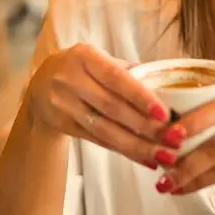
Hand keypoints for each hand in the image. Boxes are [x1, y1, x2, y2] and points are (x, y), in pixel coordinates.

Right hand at [24, 44, 171, 168]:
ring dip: (137, 146)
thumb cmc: (82, 69)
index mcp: (84, 56)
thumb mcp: (98, 59)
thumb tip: (169, 88)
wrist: (40, 85)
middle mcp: (70, 79)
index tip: (164, 114)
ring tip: (163, 156)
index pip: (115, 77)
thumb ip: (128, 71)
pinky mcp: (63, 125)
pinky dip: (124, 151)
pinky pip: (98, 141)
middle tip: (174, 141)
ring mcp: (63, 104)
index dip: (140, 96)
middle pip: (112, 107)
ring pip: (105, 129)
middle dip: (146, 127)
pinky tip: (145, 158)